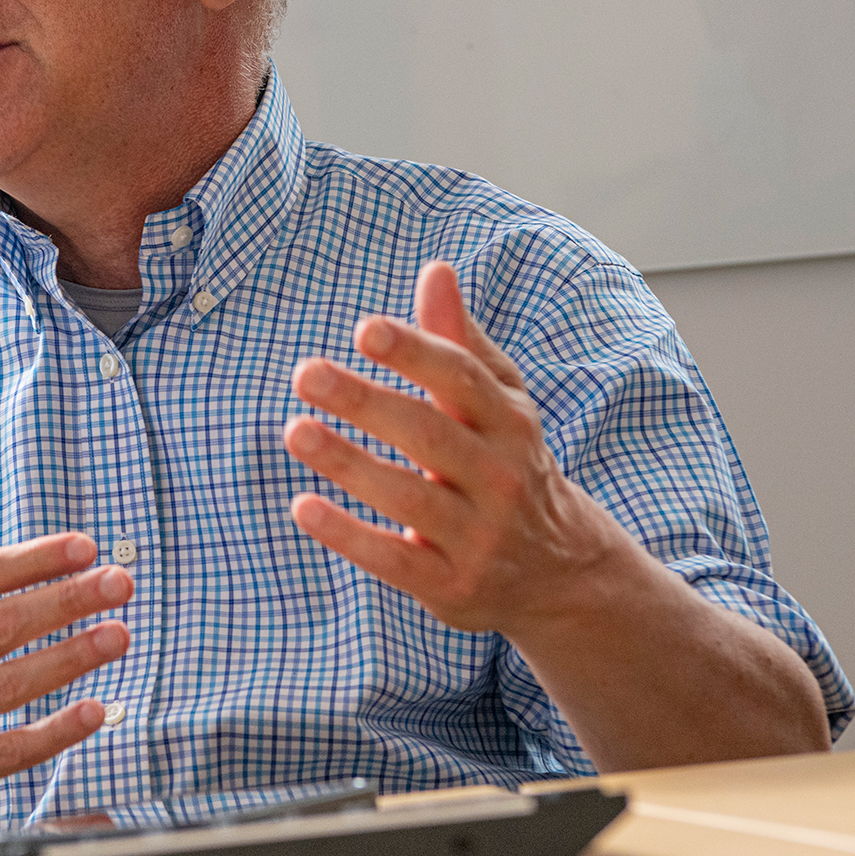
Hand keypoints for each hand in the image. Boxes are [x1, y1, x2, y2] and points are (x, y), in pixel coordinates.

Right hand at [0, 453, 132, 842]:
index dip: (34, 560)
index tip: (85, 547)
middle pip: (1, 626)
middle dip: (66, 601)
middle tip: (119, 582)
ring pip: (9, 684)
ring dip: (70, 658)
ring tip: (119, 635)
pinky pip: (9, 750)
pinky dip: (54, 732)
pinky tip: (94, 711)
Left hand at [282, 261, 625, 635]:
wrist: (558, 574)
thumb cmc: (508, 465)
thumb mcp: (499, 404)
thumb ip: (460, 342)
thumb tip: (435, 270)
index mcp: (511, 423)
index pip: (462, 379)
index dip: (414, 352)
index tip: (363, 330)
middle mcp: (501, 478)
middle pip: (430, 433)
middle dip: (366, 402)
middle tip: (306, 374)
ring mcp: (478, 536)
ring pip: (409, 495)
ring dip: (349, 463)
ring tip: (296, 431)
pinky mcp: (451, 585)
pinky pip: (395, 559)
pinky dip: (348, 534)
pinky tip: (303, 506)